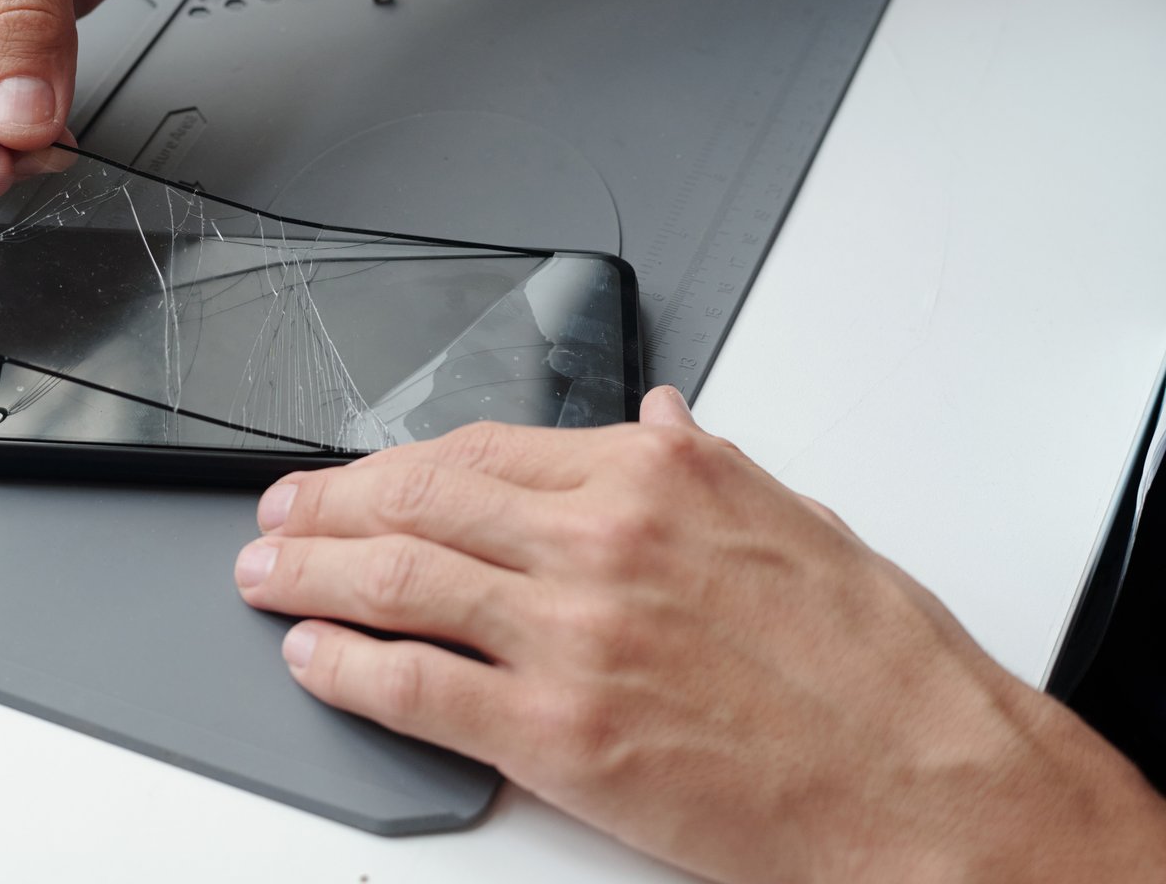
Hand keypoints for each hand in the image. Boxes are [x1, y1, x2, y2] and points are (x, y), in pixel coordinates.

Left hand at [235, 389, 1165, 883]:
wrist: (934, 788)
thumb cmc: (878, 667)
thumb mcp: (797, 521)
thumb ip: (705, 461)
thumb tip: (657, 412)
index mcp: (655, 477)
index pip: (482, 449)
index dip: (398, 462)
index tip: (358, 475)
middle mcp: (601, 542)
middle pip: (421, 502)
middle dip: (329, 506)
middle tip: (278, 515)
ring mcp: (573, 636)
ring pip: (400, 581)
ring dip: (311, 575)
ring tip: (265, 574)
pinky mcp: (560, 733)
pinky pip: (418, 686)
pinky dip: (347, 668)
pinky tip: (311, 658)